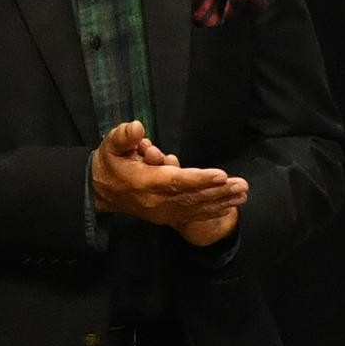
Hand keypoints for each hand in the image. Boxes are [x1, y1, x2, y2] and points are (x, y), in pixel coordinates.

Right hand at [93, 121, 246, 246]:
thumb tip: (138, 128)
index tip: (220, 175)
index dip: (199, 178)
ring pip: (195, 207)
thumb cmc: (110, 164)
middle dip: (219, 191)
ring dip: (221, 201)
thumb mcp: (110, 145)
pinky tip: (230, 206)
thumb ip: (124, 136)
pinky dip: (212, 211)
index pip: (175, 181)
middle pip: (192, 196)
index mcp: (144, 182)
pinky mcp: (167, 216)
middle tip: (242, 185)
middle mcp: (156, 201)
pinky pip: (192, 215)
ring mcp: (162, 212)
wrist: (101, 192)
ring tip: (242, 194)